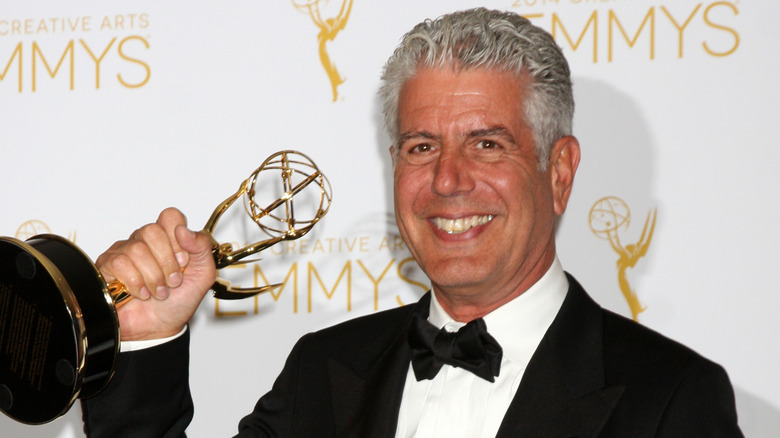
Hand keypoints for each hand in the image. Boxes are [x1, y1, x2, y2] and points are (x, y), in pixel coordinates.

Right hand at [96, 207, 216, 340]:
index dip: (178, 237)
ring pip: (136, 249)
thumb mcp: (203, 275)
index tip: (183, 260)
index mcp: (169, 239)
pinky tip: (141, 293)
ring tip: (158, 292)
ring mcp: (125, 251)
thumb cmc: (179, 301)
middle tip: (172, 281)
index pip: (170, 216)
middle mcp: (146, 241)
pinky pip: (119, 263)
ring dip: (152, 277)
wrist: (160, 328)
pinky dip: (135, 283)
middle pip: (152, 231)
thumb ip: (201, 248)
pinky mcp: (108, 266)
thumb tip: (183, 229)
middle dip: (166, 262)